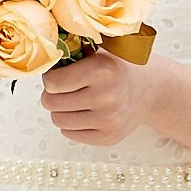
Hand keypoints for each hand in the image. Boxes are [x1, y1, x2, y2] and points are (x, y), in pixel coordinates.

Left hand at [40, 51, 160, 145]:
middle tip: (67, 89)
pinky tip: (86, 113)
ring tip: (77, 100)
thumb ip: (71, 52)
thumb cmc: (117, 70)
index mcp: (102, 70)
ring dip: (61, 110)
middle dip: (53, 94)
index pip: (52, 82)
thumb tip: (40, 57)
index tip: (60, 75)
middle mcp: (107, 96)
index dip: (51, 78)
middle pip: (50, 102)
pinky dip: (71, 124)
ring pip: (57, 120)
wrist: (150, 90)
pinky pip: (68, 134)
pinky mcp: (108, 137)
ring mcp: (109, 120)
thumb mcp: (98, 52)